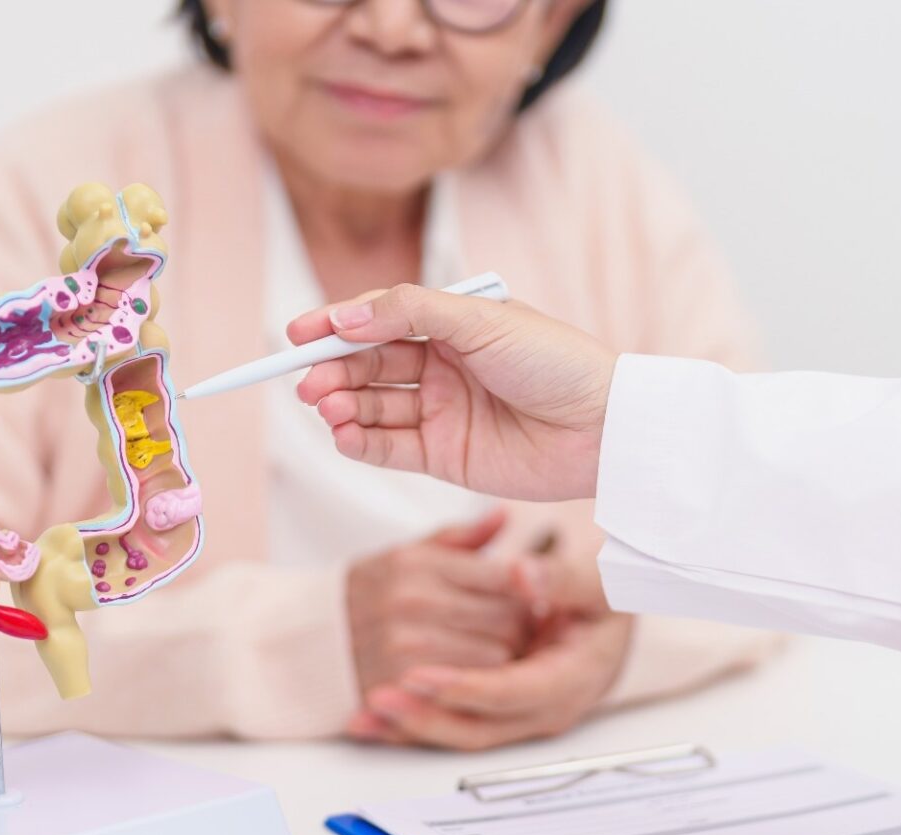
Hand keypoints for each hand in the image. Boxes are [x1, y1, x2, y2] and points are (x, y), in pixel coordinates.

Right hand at [290, 284, 619, 500]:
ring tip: (326, 407)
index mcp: (452, 325)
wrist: (604, 426)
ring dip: (343, 406)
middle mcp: (443, 367)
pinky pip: (390, 449)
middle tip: (308, 381)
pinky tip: (343, 434)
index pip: (378, 321)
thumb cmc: (556, 361)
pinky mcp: (447, 457)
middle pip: (369, 366)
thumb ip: (410, 312)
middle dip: (333, 371)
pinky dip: (361, 442)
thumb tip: (345, 317)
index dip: (335, 326)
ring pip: (374, 406)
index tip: (296, 333)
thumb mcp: (480, 320)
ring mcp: (442, 412)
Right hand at [346, 509, 531, 701]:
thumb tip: (504, 514)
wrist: (305, 644)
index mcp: (419, 563)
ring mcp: (407, 644)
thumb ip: (460, 539)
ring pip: (498, 655)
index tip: (530, 596)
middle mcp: (413, 600)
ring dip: (503, 658)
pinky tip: (471, 675)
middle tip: (513, 628)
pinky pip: (471, 686)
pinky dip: (479, 683)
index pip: (504, 574)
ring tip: (490, 650)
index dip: (528, 589)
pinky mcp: (404, 685)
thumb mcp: (406, 555)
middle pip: (509, 618)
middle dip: (520, 626)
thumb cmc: (366, 596)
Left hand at [348, 557, 630, 750]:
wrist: (608, 622)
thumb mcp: (596, 583)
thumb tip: (523, 577)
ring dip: (413, 727)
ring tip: (365, 712)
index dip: (468, 688)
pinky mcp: (497, 716)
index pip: (514, 693)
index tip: (422, 676)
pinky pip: (450, 727)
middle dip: (428, 716)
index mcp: (574, 678)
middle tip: (379, 696)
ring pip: (462, 734)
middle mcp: (546, 708)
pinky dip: (409, 727)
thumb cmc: (603, 601)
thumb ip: (561, 579)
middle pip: (481, 727)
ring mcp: (520, 717)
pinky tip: (368, 722)